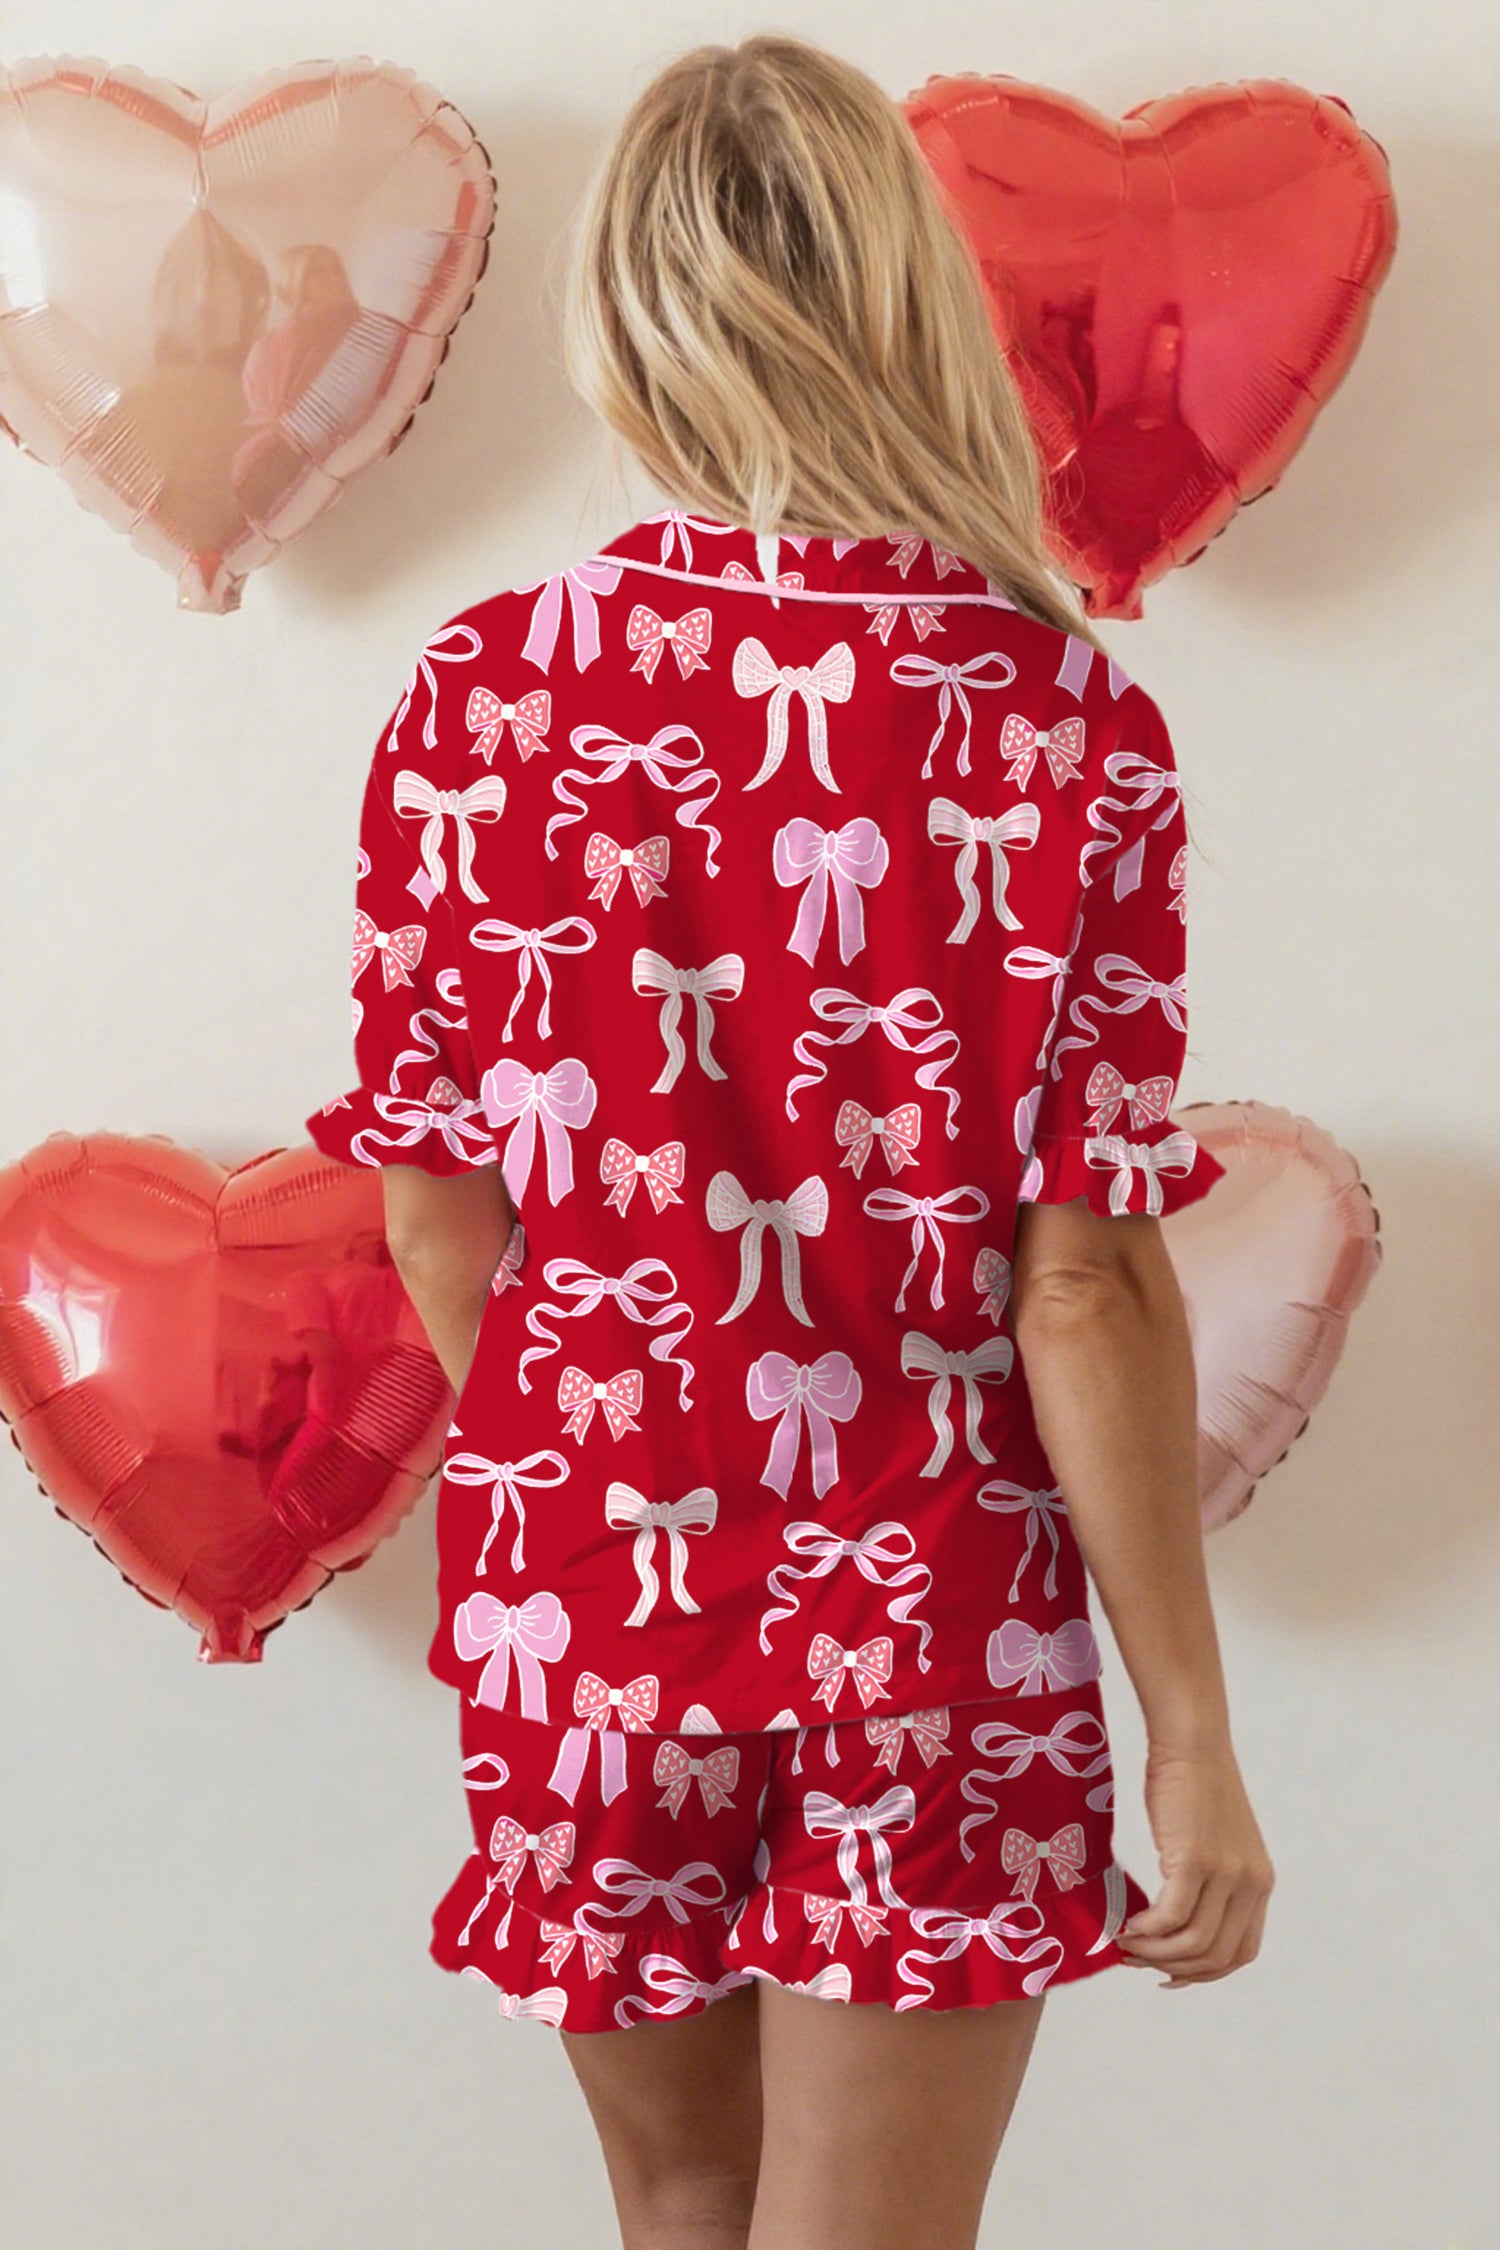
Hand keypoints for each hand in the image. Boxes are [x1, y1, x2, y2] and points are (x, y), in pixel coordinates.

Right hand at [1116, 1739, 1273, 1986]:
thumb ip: (1210, 1880)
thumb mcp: (1214, 1840)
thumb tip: (1175, 1921)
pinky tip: (1126, 1924)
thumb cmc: (1191, 1784)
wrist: (1190, 1741)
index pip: (1241, 1952)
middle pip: (1216, 1957)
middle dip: (1173, 1968)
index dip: (1205, 1972)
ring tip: (1125, 1944)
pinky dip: (1146, 1931)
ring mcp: (1226, 1874)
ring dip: (1154, 1953)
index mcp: (1259, 1883)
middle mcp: (1251, 1884)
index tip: (1170, 1973)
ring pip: (1193, 1944)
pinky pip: (1171, 1918)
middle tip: (1136, 1960)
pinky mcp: (1196, 1861)